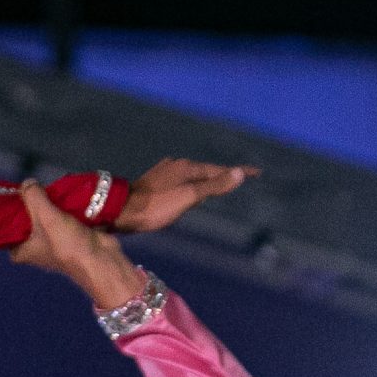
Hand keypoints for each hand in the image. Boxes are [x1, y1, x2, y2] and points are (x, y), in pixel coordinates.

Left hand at [10, 181, 147, 311]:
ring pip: (46, 218)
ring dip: (49, 205)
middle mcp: (35, 250)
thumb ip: (33, 196)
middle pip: (28, 222)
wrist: (100, 258)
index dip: (8, 217)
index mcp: (22, 251)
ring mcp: (54, 244)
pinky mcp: (70, 238)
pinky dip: (63, 209)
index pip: (7, 233)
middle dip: (31, 206)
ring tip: (48, 188)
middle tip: (32, 189)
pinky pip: (62, 219)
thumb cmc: (66, 241)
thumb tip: (27, 183)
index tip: (12, 199)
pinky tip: (63, 195)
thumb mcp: (44, 214)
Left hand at [112, 159, 255, 233]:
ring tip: (218, 182)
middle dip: (223, 174)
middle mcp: (175, 165)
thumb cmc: (155, 207)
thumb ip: (214, 186)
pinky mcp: (153, 182)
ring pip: (192, 175)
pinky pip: (180, 180)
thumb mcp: (189, 197)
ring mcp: (163, 173)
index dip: (239, 172)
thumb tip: (239, 173)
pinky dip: (191, 183)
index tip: (257, 172)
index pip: (220, 170)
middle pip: (206, 170)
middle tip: (240, 176)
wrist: (120, 212)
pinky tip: (185, 187)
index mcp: (186, 167)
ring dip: (206, 179)